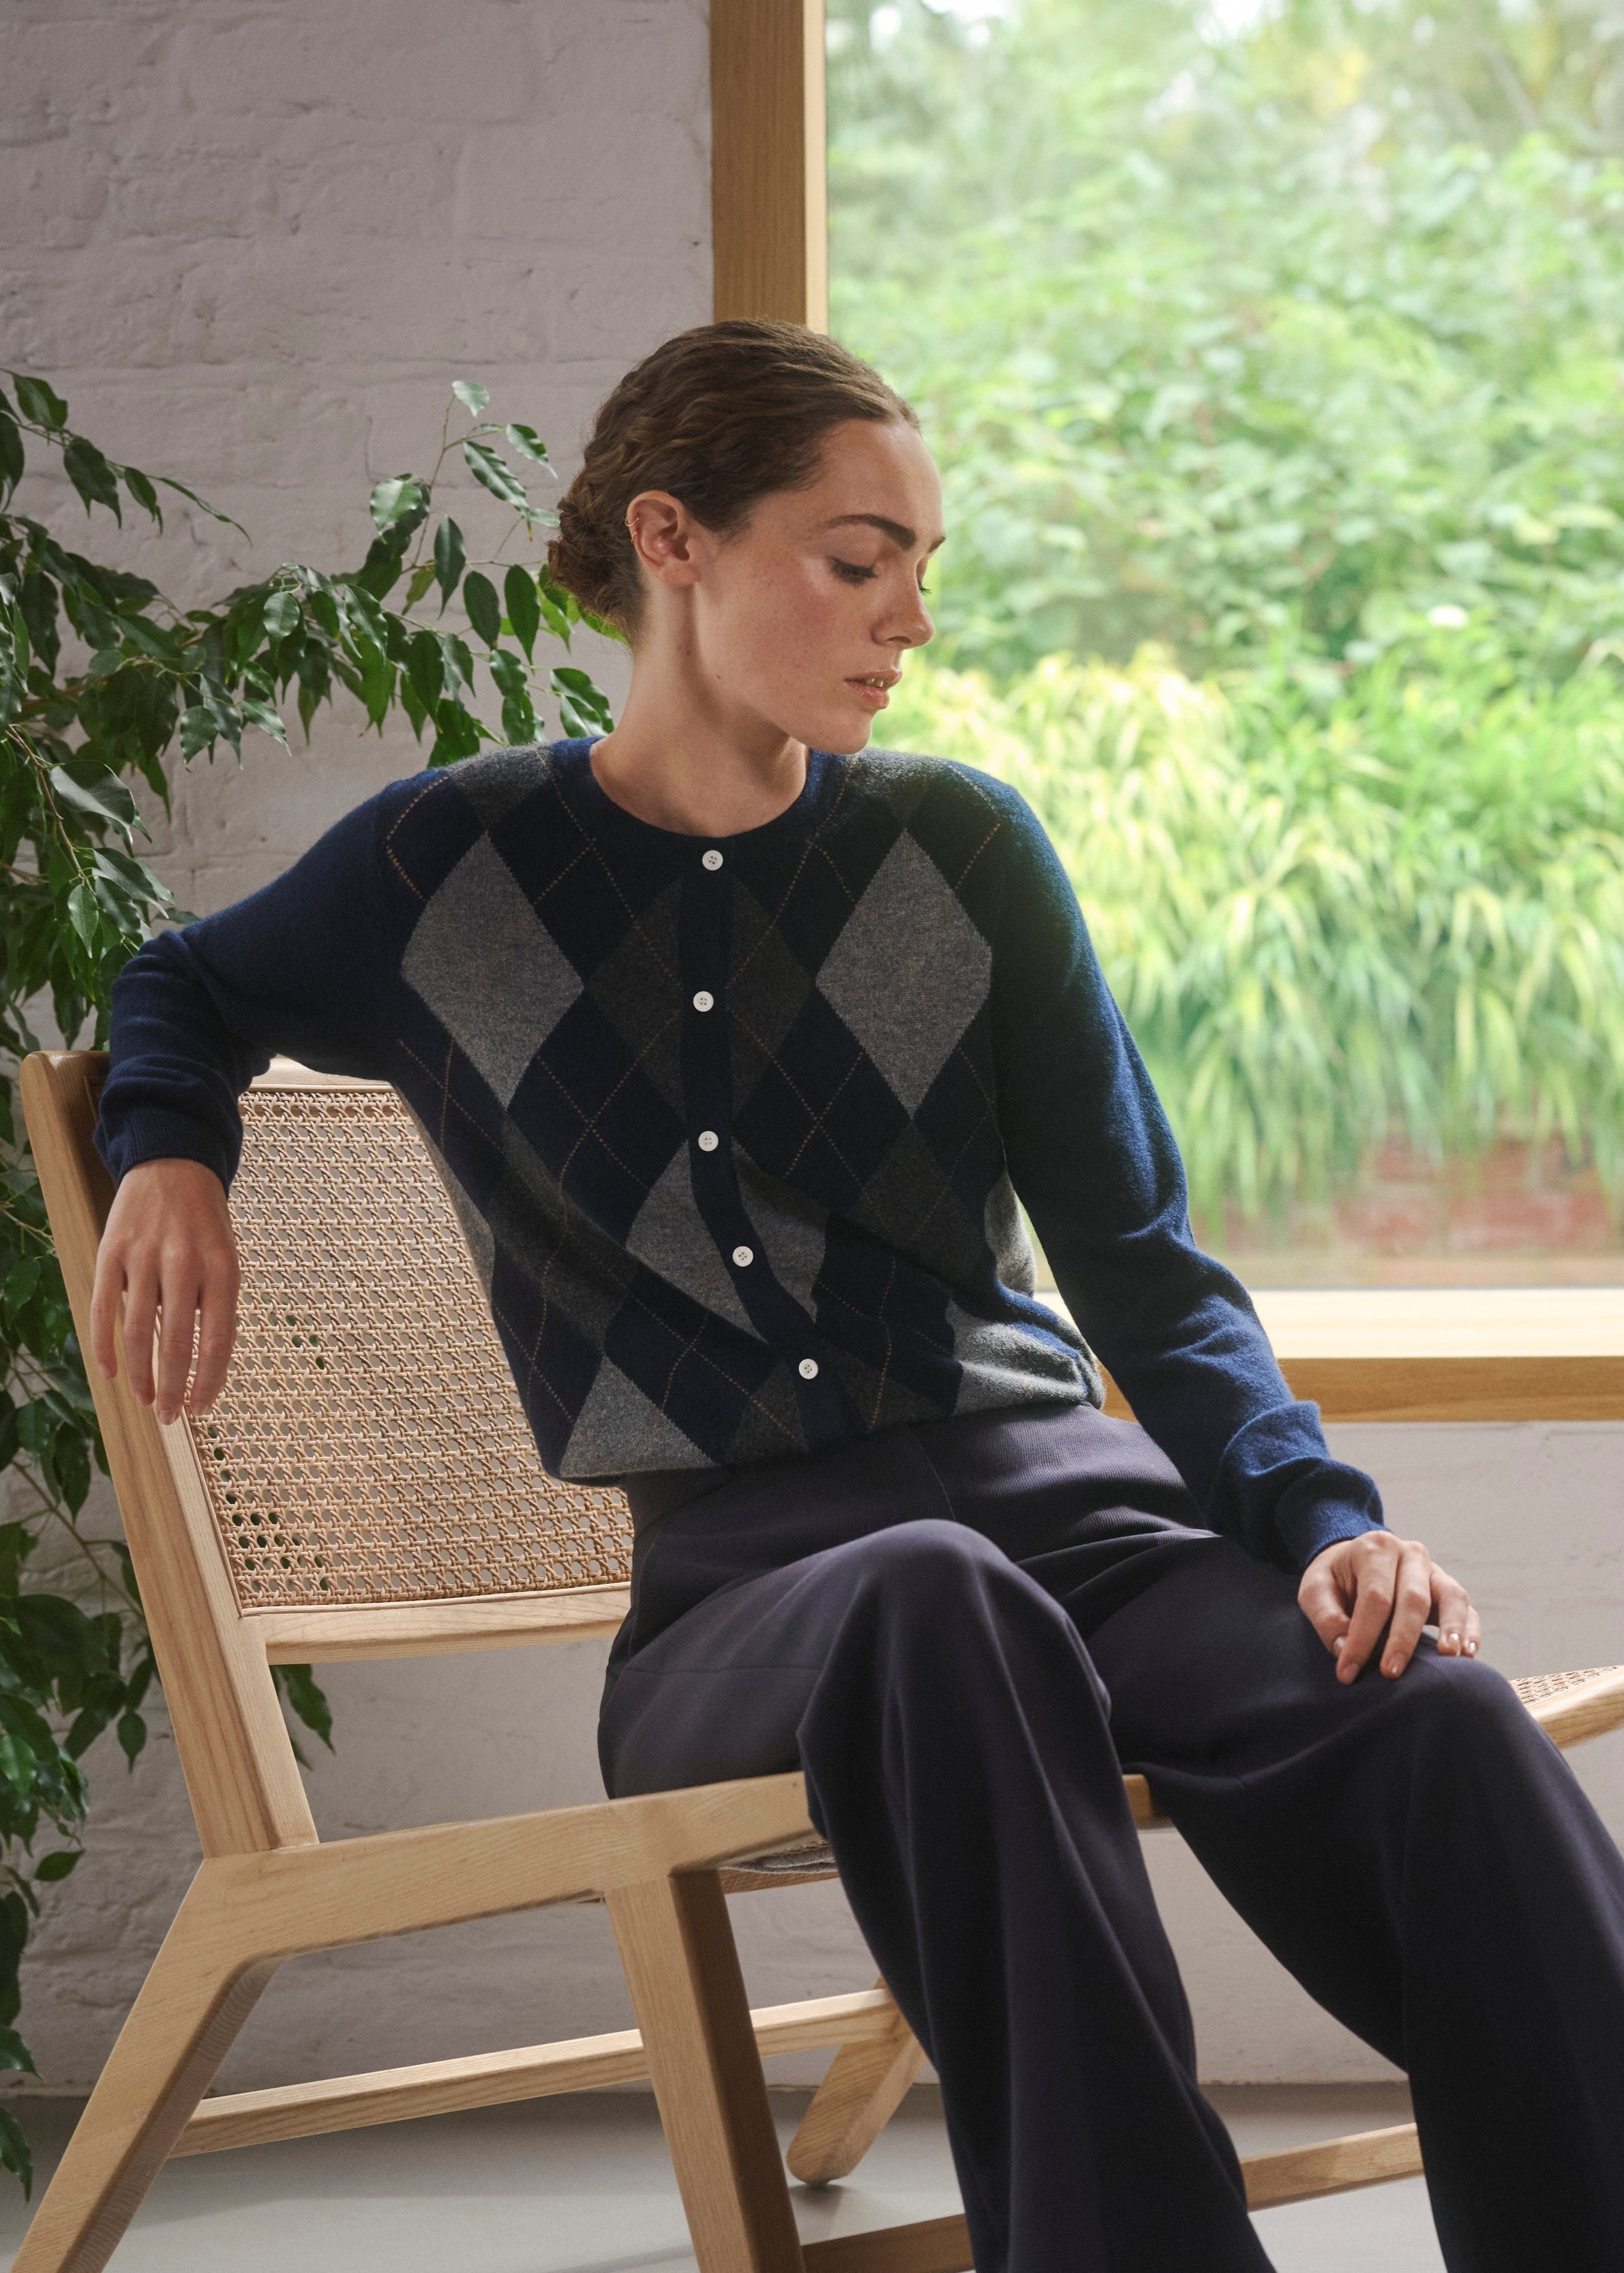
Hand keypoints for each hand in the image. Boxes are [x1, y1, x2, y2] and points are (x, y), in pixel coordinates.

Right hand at [89, 1159, 238, 1425]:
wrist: (173, 1166)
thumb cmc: (205, 1223)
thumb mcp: (227, 1257)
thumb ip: (217, 1304)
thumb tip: (204, 1361)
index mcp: (223, 1268)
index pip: (217, 1340)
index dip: (209, 1381)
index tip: (202, 1408)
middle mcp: (183, 1263)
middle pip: (176, 1342)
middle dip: (174, 1388)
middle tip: (171, 1417)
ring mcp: (144, 1257)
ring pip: (137, 1331)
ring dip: (141, 1374)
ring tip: (147, 1400)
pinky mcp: (111, 1252)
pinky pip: (104, 1308)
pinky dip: (104, 1345)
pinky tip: (110, 1372)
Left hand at [1298, 1531, 1479, 1683]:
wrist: (1353, 1561)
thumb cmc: (1335, 1579)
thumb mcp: (1315, 1590)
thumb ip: (1326, 1617)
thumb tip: (1345, 1650)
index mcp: (1374, 1548)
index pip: (1374, 1597)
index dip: (1362, 1637)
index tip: (1348, 1672)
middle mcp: (1410, 1554)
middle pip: (1413, 1598)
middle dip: (1401, 1640)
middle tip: (1390, 1674)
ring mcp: (1434, 1571)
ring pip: (1451, 1597)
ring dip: (1451, 1629)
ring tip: (1448, 1657)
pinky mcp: (1448, 1590)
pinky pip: (1467, 1608)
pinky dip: (1470, 1630)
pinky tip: (1468, 1654)